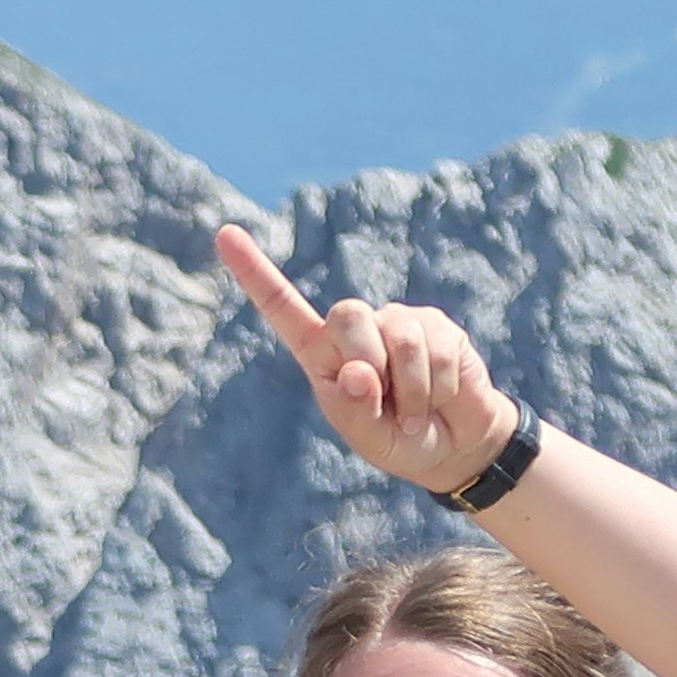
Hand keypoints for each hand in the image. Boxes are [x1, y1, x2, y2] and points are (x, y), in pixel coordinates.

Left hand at [218, 224, 523, 501]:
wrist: (453, 444)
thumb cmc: (398, 440)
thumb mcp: (367, 437)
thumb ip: (354, 409)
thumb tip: (357, 372)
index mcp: (321, 354)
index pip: (283, 308)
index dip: (254, 272)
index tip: (224, 233)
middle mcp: (355, 330)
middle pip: (348, 313)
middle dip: (368, 359)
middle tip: (384, 400)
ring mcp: (397, 322)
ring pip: (399, 337)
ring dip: (410, 390)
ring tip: (414, 413)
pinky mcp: (436, 325)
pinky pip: (434, 350)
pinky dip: (436, 387)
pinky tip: (439, 398)